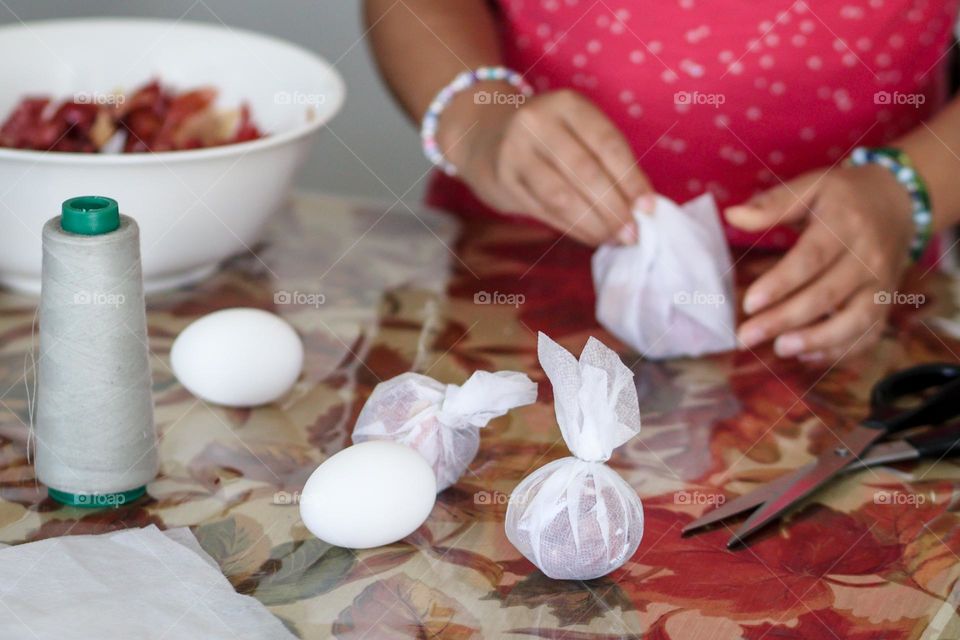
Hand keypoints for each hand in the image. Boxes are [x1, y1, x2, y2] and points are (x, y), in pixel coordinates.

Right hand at [438, 86, 652, 245]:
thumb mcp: (576, 129)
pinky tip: (591, 237)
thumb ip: (605, 159)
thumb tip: (640, 206)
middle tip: (633, 233)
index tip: (648, 208)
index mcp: (566, 104)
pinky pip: (544, 210)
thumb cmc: (548, 137)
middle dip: (613, 208)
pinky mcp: (503, 180)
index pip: (607, 144)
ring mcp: (515, 152)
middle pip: (585, 172)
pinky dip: (572, 228)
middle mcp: (537, 123)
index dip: (631, 179)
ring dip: (593, 223)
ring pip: (562, 196)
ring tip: (615, 239)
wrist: (484, 135)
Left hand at [726, 164, 914, 361]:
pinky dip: (840, 351)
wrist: (898, 202)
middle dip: (784, 320)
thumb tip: (732, 215)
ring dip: (817, 341)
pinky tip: (806, 357)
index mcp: (845, 224)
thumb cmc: (842, 196)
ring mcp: (880, 284)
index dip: (780, 284)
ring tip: (780, 349)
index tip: (748, 304)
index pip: (811, 258)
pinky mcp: (885, 303)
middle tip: (746, 338)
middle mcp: (868, 257)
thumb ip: (772, 204)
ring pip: (855, 321)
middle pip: (826, 295)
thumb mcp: (811, 186)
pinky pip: (869, 334)